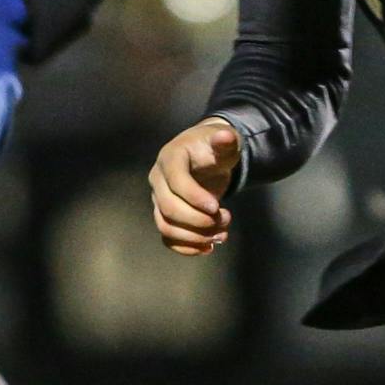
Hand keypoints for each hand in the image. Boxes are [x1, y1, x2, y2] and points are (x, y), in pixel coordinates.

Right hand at [150, 119, 240, 255]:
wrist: (206, 156)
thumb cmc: (215, 147)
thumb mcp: (225, 141)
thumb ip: (226, 141)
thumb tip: (225, 137)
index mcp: (171, 158)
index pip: (176, 181)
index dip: (195, 197)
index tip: (217, 207)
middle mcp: (158, 180)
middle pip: (168, 208)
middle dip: (198, 220)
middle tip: (226, 219)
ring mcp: (159, 199)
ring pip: (166, 226)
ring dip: (194, 237)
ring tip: (221, 235)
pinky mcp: (165, 215)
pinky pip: (168, 237)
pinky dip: (187, 247)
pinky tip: (209, 247)